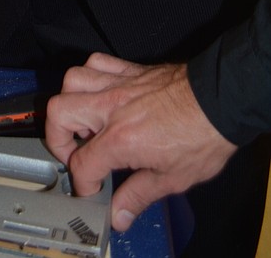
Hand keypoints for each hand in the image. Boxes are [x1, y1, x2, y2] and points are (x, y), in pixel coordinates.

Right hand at [45, 52, 236, 230]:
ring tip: (84, 122)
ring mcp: (118, 83)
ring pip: (71, 81)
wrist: (221, 101)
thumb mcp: (172, 179)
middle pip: (59, 112)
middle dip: (57, 138)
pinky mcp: (128, 69)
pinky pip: (95, 62)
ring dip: (70, 102)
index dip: (82, 183)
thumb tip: (119, 215)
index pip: (82, 163)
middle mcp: (112, 106)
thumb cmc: (202, 137)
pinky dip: (89, 76)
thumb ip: (138, 196)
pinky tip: (98, 92)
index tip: (91, 190)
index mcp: (122, 138)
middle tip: (74, 153)